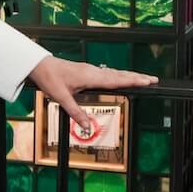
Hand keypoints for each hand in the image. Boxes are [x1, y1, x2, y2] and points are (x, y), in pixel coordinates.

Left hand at [29, 56, 156, 130]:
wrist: (39, 65)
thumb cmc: (49, 78)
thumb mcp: (62, 98)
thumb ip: (75, 112)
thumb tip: (86, 127)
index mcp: (91, 77)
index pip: (116, 80)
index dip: (133, 81)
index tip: (148, 81)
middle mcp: (93, 71)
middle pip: (119, 74)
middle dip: (137, 77)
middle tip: (153, 79)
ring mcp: (90, 69)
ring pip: (114, 72)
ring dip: (129, 75)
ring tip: (142, 78)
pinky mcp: (86, 70)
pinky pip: (106, 72)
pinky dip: (117, 74)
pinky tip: (119, 77)